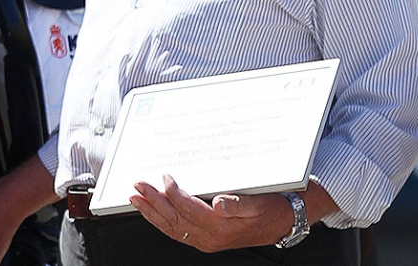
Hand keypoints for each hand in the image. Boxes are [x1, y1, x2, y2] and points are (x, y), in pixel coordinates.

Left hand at [129, 174, 291, 251]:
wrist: (282, 222)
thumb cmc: (269, 207)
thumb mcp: (258, 202)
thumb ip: (238, 202)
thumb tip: (219, 203)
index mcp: (220, 226)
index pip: (188, 209)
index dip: (173, 194)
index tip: (164, 177)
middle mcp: (209, 236)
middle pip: (174, 220)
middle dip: (152, 203)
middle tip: (137, 187)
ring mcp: (206, 240)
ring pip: (172, 228)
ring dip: (151, 213)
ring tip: (135, 199)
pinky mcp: (205, 238)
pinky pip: (178, 231)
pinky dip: (161, 221)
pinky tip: (153, 212)